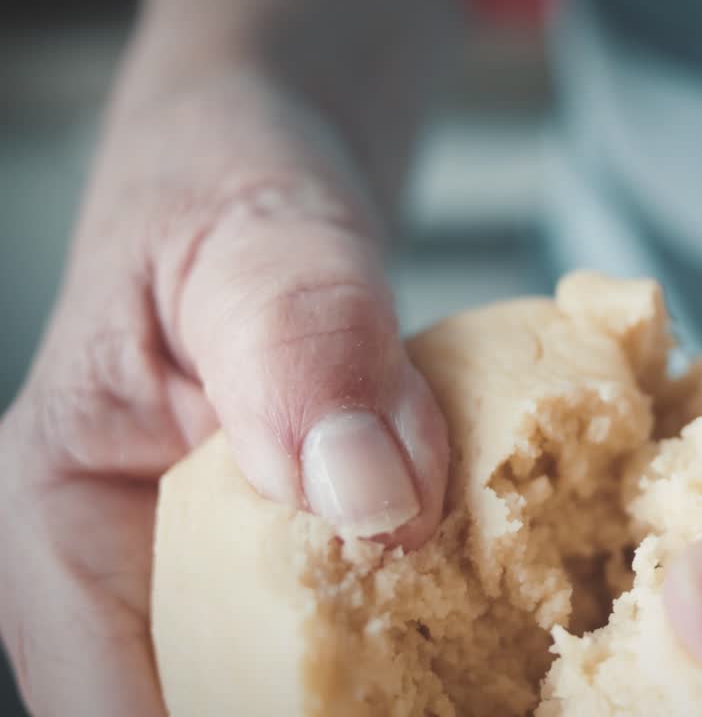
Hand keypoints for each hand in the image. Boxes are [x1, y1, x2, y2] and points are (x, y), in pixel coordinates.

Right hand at [0, 71, 446, 714]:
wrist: (268, 168)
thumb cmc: (227, 182)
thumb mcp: (258, 236)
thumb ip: (299, 344)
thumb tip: (365, 496)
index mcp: (62, 518)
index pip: (110, 705)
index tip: (378, 715)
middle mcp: (135, 567)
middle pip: (216, 707)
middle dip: (342, 714)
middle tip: (469, 695)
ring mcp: (226, 567)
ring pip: (298, 689)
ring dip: (395, 687)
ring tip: (496, 674)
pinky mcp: (306, 552)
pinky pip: (362, 628)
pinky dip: (437, 632)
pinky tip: (509, 623)